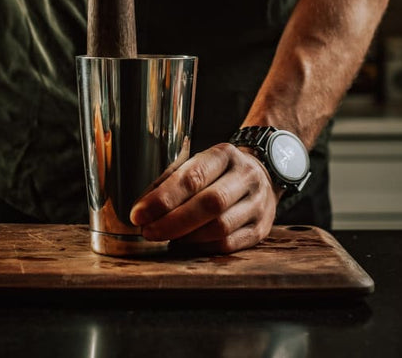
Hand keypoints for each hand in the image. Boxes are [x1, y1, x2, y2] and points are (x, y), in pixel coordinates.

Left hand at [129, 143, 278, 253]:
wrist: (263, 175)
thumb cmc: (219, 171)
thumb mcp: (199, 163)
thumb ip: (171, 181)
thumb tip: (141, 207)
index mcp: (225, 154)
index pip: (193, 177)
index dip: (164, 198)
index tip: (138, 213)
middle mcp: (246, 176)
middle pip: (210, 204)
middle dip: (173, 221)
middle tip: (147, 231)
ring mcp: (258, 203)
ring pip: (220, 227)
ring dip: (186, 236)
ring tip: (166, 236)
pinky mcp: (261, 229)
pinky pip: (229, 244)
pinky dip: (203, 247)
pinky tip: (187, 244)